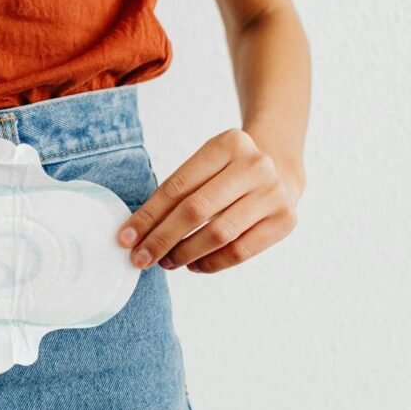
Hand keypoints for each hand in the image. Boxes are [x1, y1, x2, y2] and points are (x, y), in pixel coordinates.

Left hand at [116, 128, 302, 273]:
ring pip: (218, 234)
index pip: (176, 186)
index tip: (125, 238)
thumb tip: (137, 233)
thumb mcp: (206, 164)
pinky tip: (194, 265)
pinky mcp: (285, 220)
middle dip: (161, 239)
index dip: (147, 216)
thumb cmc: (227, 171)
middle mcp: (254, 165)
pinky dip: (211, 263)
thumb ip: (177, 192)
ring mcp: (274, 192)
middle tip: (140, 258)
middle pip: (195, 211)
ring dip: (185, 253)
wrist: (281, 168)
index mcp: (228, 144)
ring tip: (166, 262)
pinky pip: (240, 251)